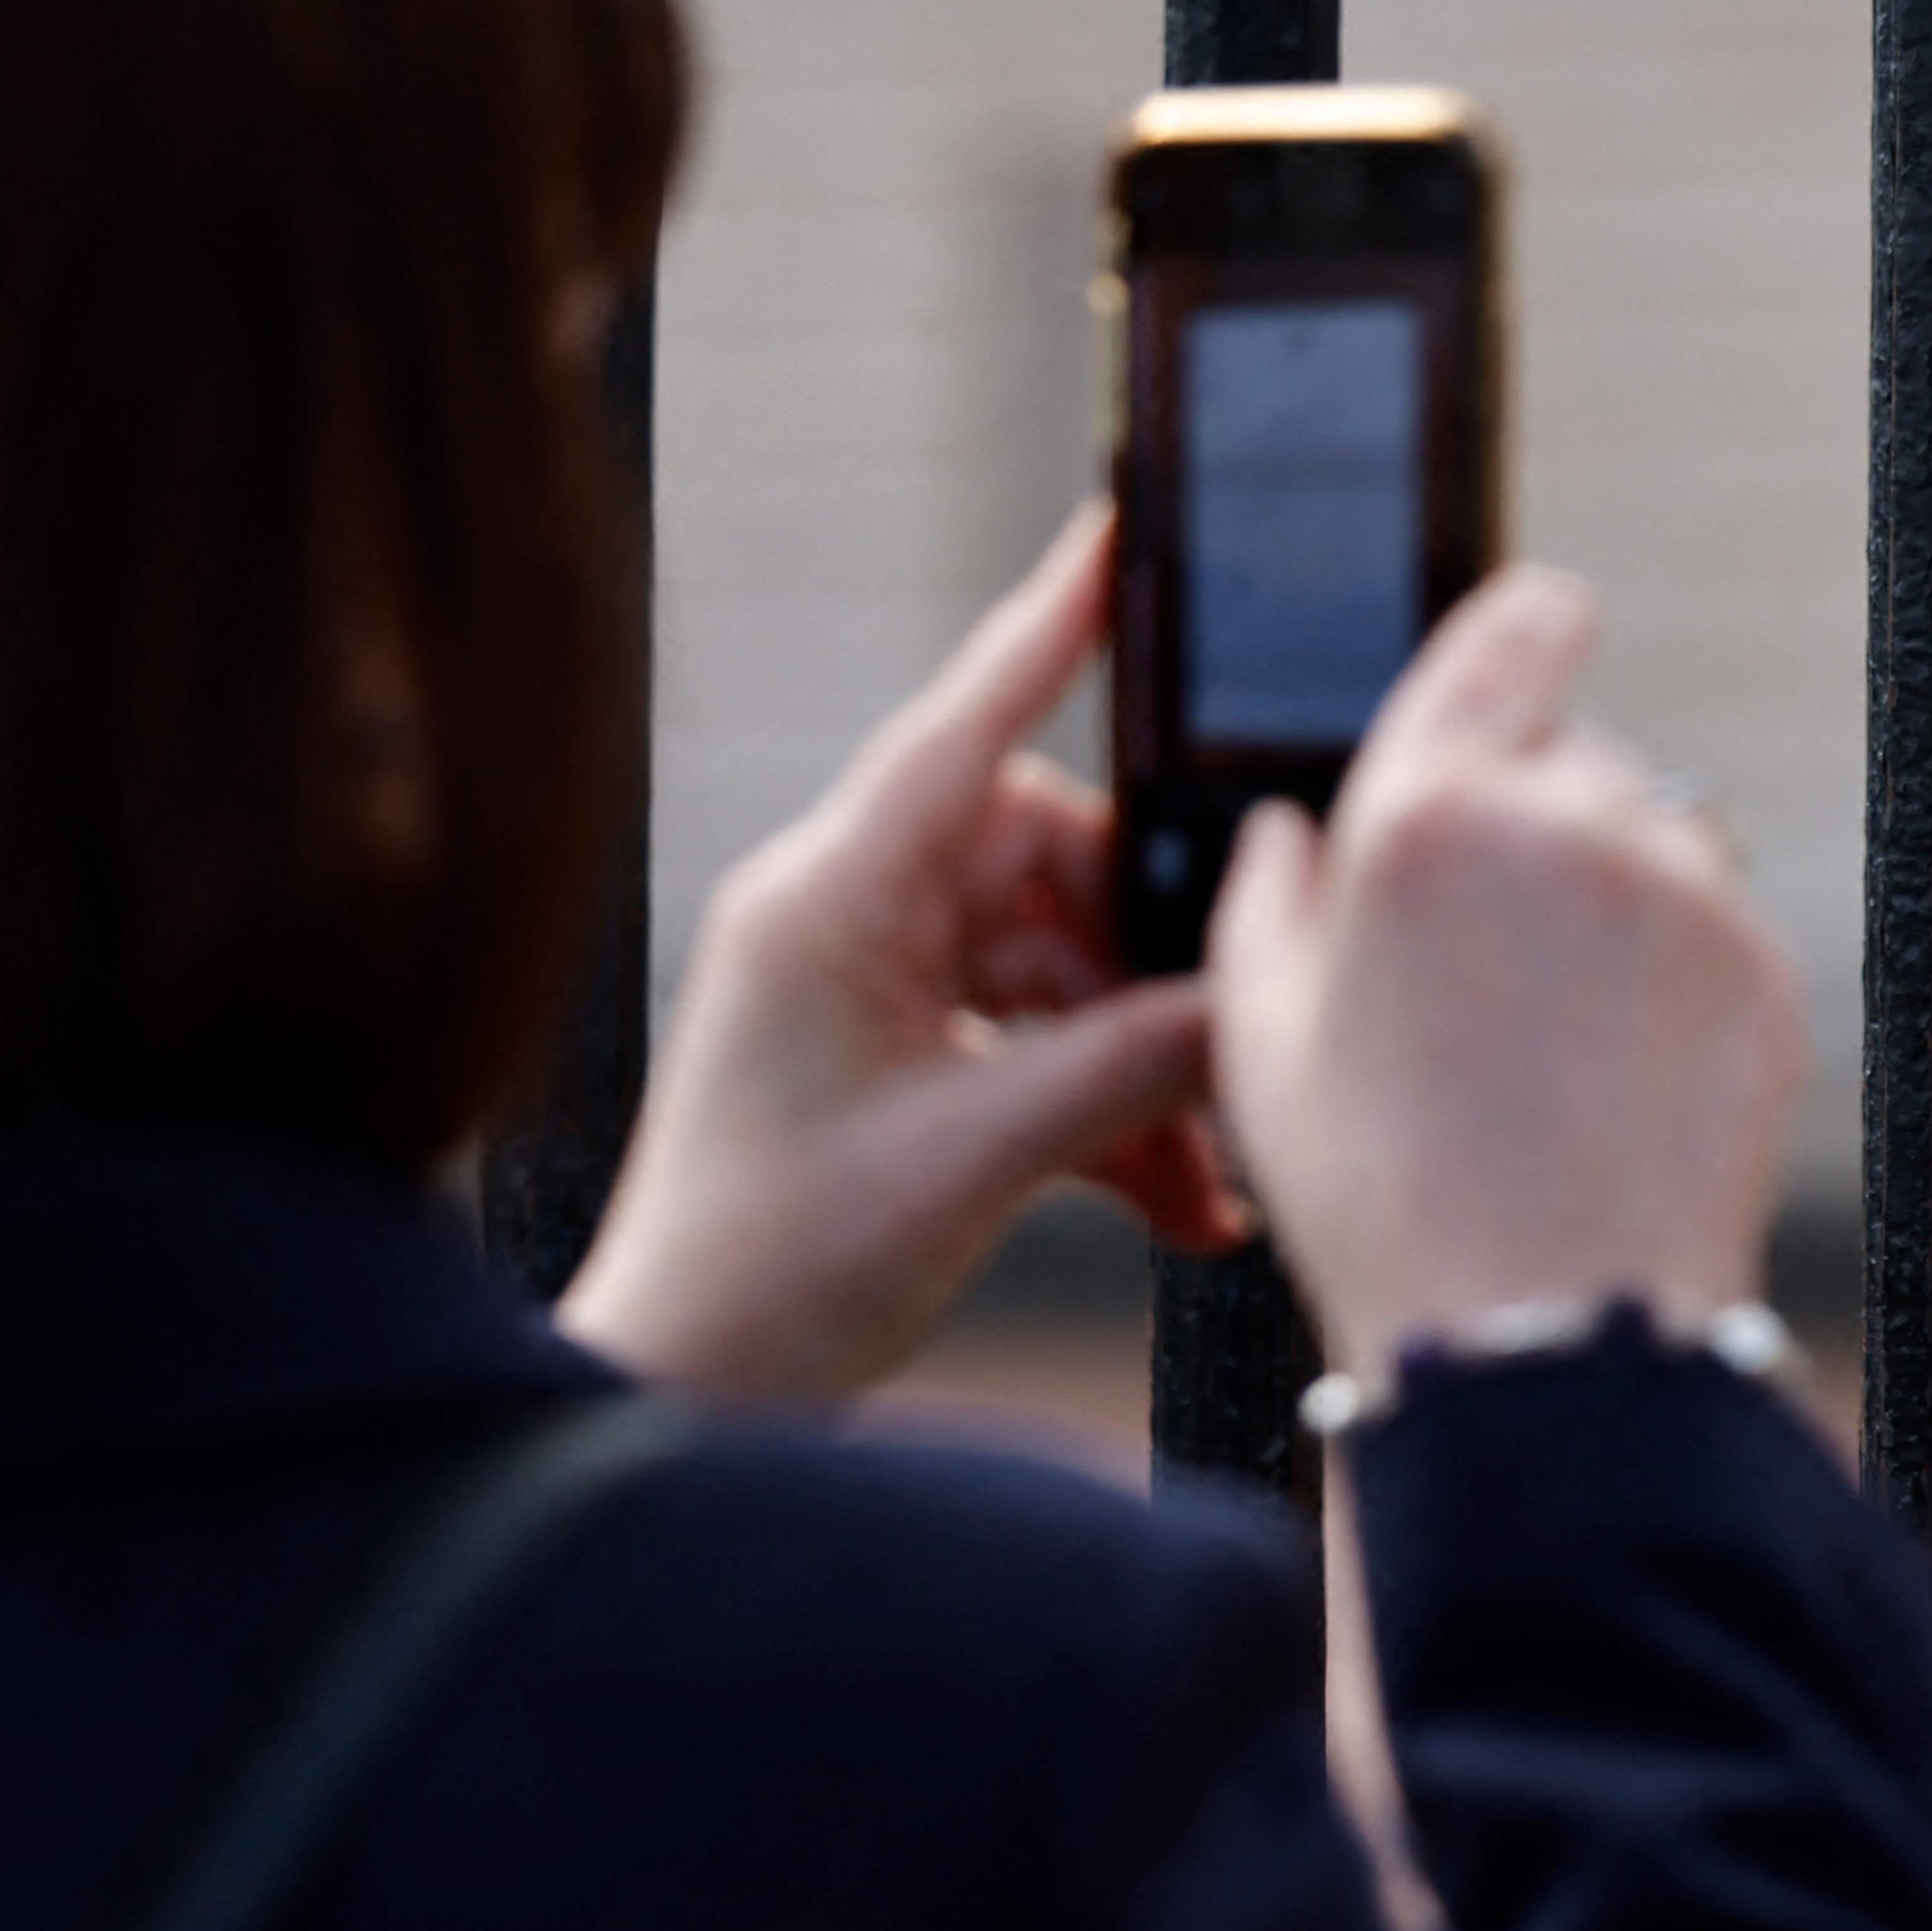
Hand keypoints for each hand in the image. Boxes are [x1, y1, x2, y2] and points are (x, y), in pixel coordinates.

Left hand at [560, 511, 1246, 1404]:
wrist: (678, 1400)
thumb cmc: (773, 1276)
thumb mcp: (975, 1161)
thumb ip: (1126, 1068)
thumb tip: (1253, 1000)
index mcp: (829, 901)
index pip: (963, 726)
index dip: (1050, 626)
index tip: (1121, 530)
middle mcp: (843, 917)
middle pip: (1047, 866)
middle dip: (1148, 963)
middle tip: (1233, 1047)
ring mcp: (863, 986)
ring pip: (1054, 968)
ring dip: (1137, 1064)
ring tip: (1207, 1176)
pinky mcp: (887, 1057)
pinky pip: (1028, 1040)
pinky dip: (1101, 1110)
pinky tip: (1174, 1204)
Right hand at [1208, 568, 1802, 1373]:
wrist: (1551, 1336)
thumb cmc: (1384, 1195)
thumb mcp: (1263, 1043)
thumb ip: (1265, 901)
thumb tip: (1288, 834)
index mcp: (1428, 810)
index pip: (1522, 624)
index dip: (1531, 627)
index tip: (1534, 645)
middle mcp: (1569, 821)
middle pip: (1571, 757)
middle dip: (1532, 824)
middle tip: (1482, 962)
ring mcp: (1681, 894)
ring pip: (1649, 840)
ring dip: (1608, 898)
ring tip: (1547, 1037)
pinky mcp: (1758, 969)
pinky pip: (1711, 928)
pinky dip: (1671, 976)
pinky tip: (1612, 1073)